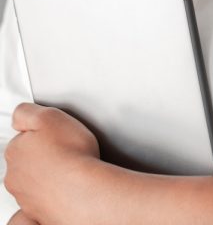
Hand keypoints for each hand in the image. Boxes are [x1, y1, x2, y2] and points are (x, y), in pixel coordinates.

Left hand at [4, 103, 99, 224]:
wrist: (85, 191)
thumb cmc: (71, 154)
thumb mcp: (48, 115)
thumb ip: (26, 112)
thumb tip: (19, 117)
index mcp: (14, 152)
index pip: (22, 138)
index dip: (40, 134)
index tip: (53, 134)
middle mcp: (15, 177)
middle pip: (27, 160)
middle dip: (42, 155)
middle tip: (63, 149)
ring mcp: (27, 198)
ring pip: (36, 181)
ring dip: (49, 174)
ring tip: (69, 166)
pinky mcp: (40, 213)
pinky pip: (47, 198)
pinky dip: (56, 192)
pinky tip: (70, 184)